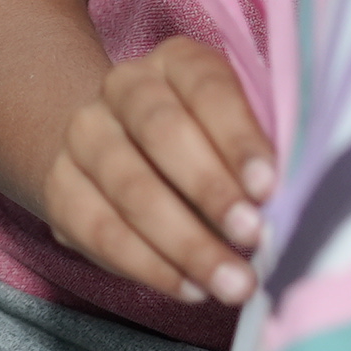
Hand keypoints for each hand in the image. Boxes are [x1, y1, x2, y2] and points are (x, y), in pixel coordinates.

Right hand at [40, 35, 273, 306]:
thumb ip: (257, 156)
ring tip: (231, 283)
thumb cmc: (204, 142)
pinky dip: (148, 267)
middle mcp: (122, 89)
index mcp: (176, 62)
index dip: (237, 138)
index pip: (207, 89)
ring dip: (185, 243)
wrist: (113, 142)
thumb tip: (291, 208)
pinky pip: (99, 232)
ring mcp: (84, 137)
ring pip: (130, 189)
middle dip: (210, 191)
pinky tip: (189, 288)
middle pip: (161, 134)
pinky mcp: (59, 187)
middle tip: (253, 238)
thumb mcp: (235, 129)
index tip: (268, 188)